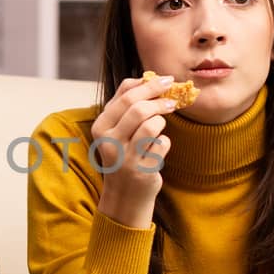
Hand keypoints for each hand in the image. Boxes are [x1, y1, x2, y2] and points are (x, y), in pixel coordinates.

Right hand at [91, 76, 178, 228]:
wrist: (125, 195)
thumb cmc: (125, 155)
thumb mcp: (117, 130)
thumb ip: (126, 105)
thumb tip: (147, 78)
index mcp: (101, 126)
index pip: (124, 94)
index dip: (148, 83)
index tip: (166, 80)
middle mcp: (109, 141)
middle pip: (137, 107)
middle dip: (159, 97)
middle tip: (173, 97)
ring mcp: (124, 157)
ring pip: (150, 124)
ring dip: (162, 120)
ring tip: (163, 123)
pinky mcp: (141, 170)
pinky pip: (162, 144)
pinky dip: (164, 143)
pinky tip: (158, 149)